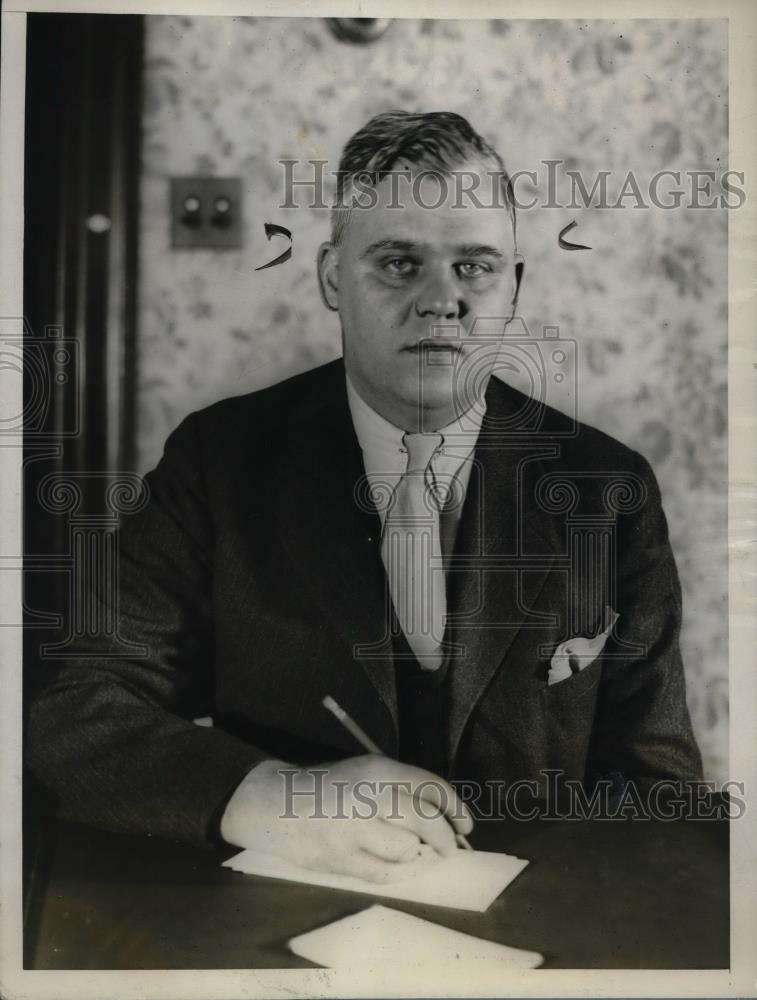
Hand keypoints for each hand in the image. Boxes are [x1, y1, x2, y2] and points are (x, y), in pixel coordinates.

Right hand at [219, 755, 473, 882]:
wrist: (278, 804)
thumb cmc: (330, 786)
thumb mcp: (367, 771)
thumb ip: (401, 787)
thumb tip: (442, 815)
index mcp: (379, 770)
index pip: (431, 787)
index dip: (456, 808)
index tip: (465, 824)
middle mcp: (370, 797)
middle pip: (426, 820)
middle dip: (445, 837)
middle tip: (449, 846)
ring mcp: (355, 830)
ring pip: (408, 850)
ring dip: (421, 856)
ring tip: (422, 855)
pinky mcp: (343, 859)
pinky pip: (386, 873)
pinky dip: (402, 873)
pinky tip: (406, 868)